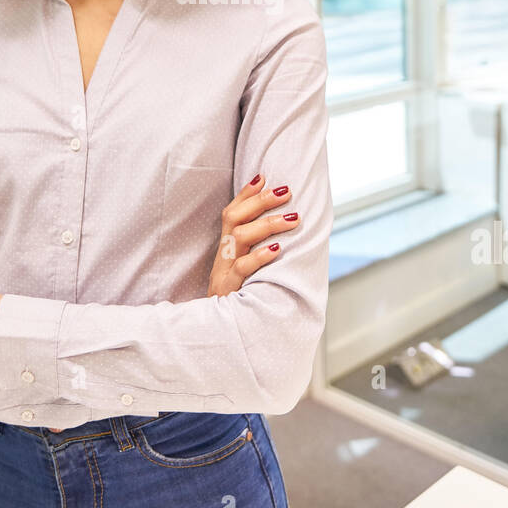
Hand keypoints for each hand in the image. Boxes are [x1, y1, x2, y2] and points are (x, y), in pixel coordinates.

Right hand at [207, 174, 298, 297]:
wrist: (215, 332)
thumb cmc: (237, 298)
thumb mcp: (241, 270)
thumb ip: (255, 250)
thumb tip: (286, 228)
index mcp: (225, 248)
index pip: (232, 212)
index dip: (246, 193)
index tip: (264, 175)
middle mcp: (223, 255)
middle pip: (235, 218)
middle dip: (260, 201)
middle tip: (286, 191)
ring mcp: (224, 271)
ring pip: (240, 238)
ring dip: (267, 225)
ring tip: (292, 219)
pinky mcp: (229, 289)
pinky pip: (241, 268)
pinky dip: (259, 257)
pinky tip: (277, 250)